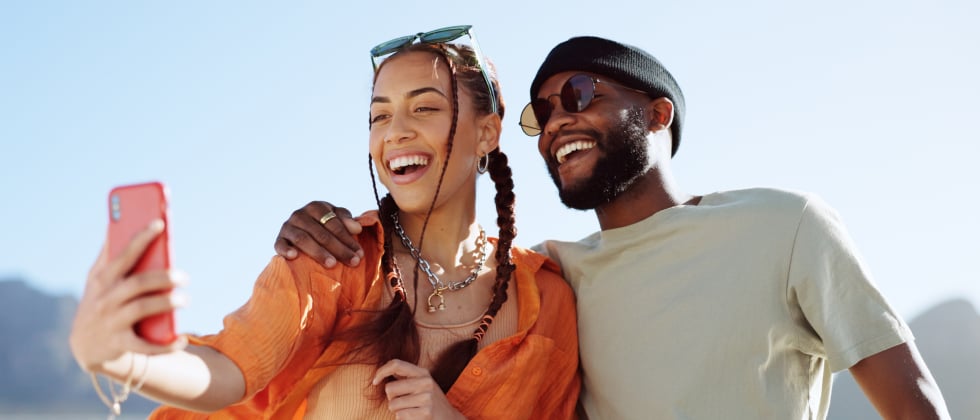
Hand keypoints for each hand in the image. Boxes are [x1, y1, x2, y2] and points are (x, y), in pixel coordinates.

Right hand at [70, 219, 187, 373]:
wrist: (84, 345)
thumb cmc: (100, 301)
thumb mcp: (98, 278)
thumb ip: (109, 253)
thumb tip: (118, 221)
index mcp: (103, 278)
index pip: (124, 254)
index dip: (141, 238)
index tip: (160, 224)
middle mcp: (106, 298)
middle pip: (138, 283)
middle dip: (164, 277)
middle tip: (185, 277)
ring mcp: (111, 322)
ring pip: (142, 309)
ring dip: (168, 303)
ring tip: (185, 300)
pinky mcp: (119, 344)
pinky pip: (144, 345)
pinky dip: (165, 344)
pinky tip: (181, 338)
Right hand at [274, 201, 363, 267]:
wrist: (301, 232)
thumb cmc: (324, 226)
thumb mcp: (337, 219)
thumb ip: (347, 221)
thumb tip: (356, 228)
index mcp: (316, 207)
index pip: (334, 223)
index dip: (348, 239)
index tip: (359, 254)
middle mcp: (300, 214)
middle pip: (321, 233)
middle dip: (339, 249)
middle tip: (352, 262)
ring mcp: (288, 227)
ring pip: (303, 239)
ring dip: (318, 252)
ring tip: (332, 264)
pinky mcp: (279, 239)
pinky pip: (280, 245)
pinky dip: (286, 250)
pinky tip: (294, 257)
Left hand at [372, 359, 465, 419]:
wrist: (449, 418)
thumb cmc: (429, 400)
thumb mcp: (421, 383)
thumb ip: (405, 376)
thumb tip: (382, 372)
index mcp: (422, 373)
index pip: (396, 364)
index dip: (381, 372)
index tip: (375, 381)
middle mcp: (425, 382)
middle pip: (389, 389)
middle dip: (391, 398)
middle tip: (403, 401)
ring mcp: (426, 398)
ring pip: (392, 405)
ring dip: (397, 410)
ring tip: (410, 409)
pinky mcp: (426, 413)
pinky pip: (399, 415)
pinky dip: (402, 418)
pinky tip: (414, 417)